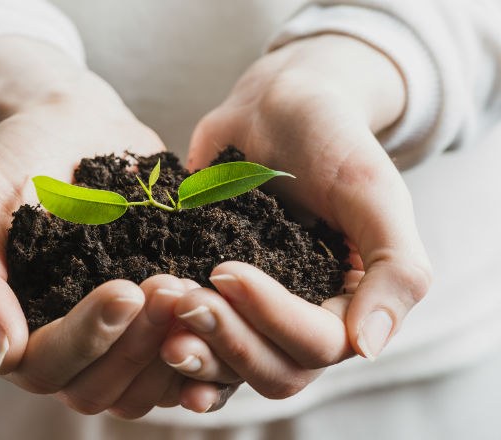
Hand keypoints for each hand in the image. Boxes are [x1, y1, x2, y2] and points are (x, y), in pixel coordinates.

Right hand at [0, 37, 203, 416]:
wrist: (74, 126)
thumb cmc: (19, 159)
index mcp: (12, 328)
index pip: (44, 366)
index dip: (86, 338)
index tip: (125, 289)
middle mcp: (61, 345)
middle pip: (96, 388)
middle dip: (136, 344)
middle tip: (168, 285)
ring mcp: (110, 340)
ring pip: (140, 389)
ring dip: (171, 350)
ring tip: (194, 290)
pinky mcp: (150, 324)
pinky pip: (177, 365)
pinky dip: (203, 351)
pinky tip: (222, 313)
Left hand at [162, 35, 431, 398]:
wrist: (276, 107)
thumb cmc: (331, 140)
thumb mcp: (373, 193)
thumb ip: (395, 268)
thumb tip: (368, 348)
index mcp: (349, 302)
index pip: (319, 345)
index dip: (272, 319)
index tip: (226, 270)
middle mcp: (305, 318)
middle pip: (275, 371)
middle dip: (229, 342)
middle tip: (185, 299)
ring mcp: (257, 312)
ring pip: (234, 369)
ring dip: (199, 354)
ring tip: (163, 316)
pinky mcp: (217, 298)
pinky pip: (202, 342)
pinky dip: (179, 351)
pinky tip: (152, 340)